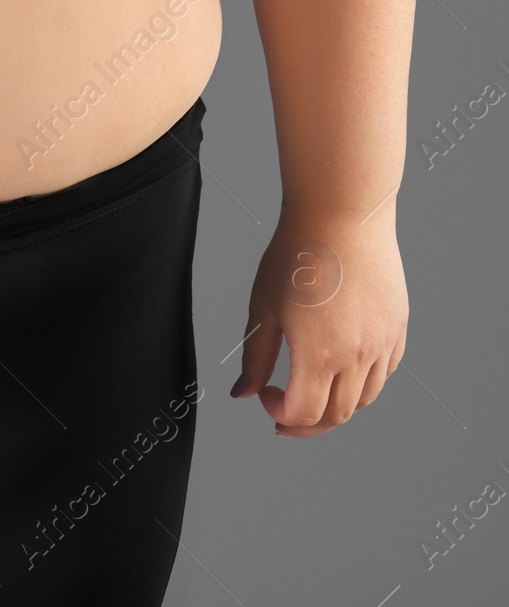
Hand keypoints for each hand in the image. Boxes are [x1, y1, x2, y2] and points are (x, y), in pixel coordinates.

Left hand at [230, 210, 408, 436]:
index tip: (265, 396)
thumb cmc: (296, 256)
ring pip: (365, 399)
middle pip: (337, 415)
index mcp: (320, 353)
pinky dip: (362, 385)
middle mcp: (358, 356)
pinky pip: (384, 374)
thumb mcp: (263, 308)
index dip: (280, 414)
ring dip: (336, 407)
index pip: (304, 413)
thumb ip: (255, 358)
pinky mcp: (398, 329)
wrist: (341, 217)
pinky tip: (340, 372)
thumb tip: (243, 394)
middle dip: (307, 423)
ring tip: (312, 395)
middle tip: (284, 414)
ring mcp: (383, 344)